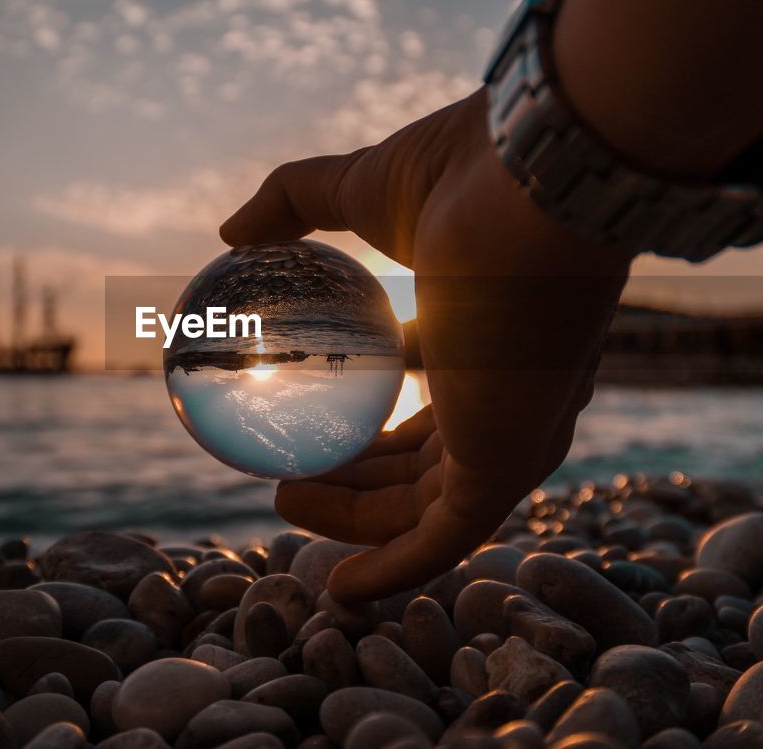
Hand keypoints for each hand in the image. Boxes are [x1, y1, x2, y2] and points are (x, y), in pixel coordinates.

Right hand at [220, 88, 632, 601]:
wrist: (533, 180)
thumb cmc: (467, 174)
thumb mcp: (361, 190)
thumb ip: (293, 203)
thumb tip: (229, 229)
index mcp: (492, 335)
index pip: (437, 397)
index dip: (381, 416)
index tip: (322, 419)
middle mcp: (513, 394)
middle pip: (430, 459)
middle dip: (361, 477)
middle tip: (290, 471)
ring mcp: (514, 432)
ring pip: (430, 506)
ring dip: (358, 520)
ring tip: (285, 500)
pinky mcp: (505, 463)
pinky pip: (443, 539)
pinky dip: (392, 569)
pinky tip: (341, 588)